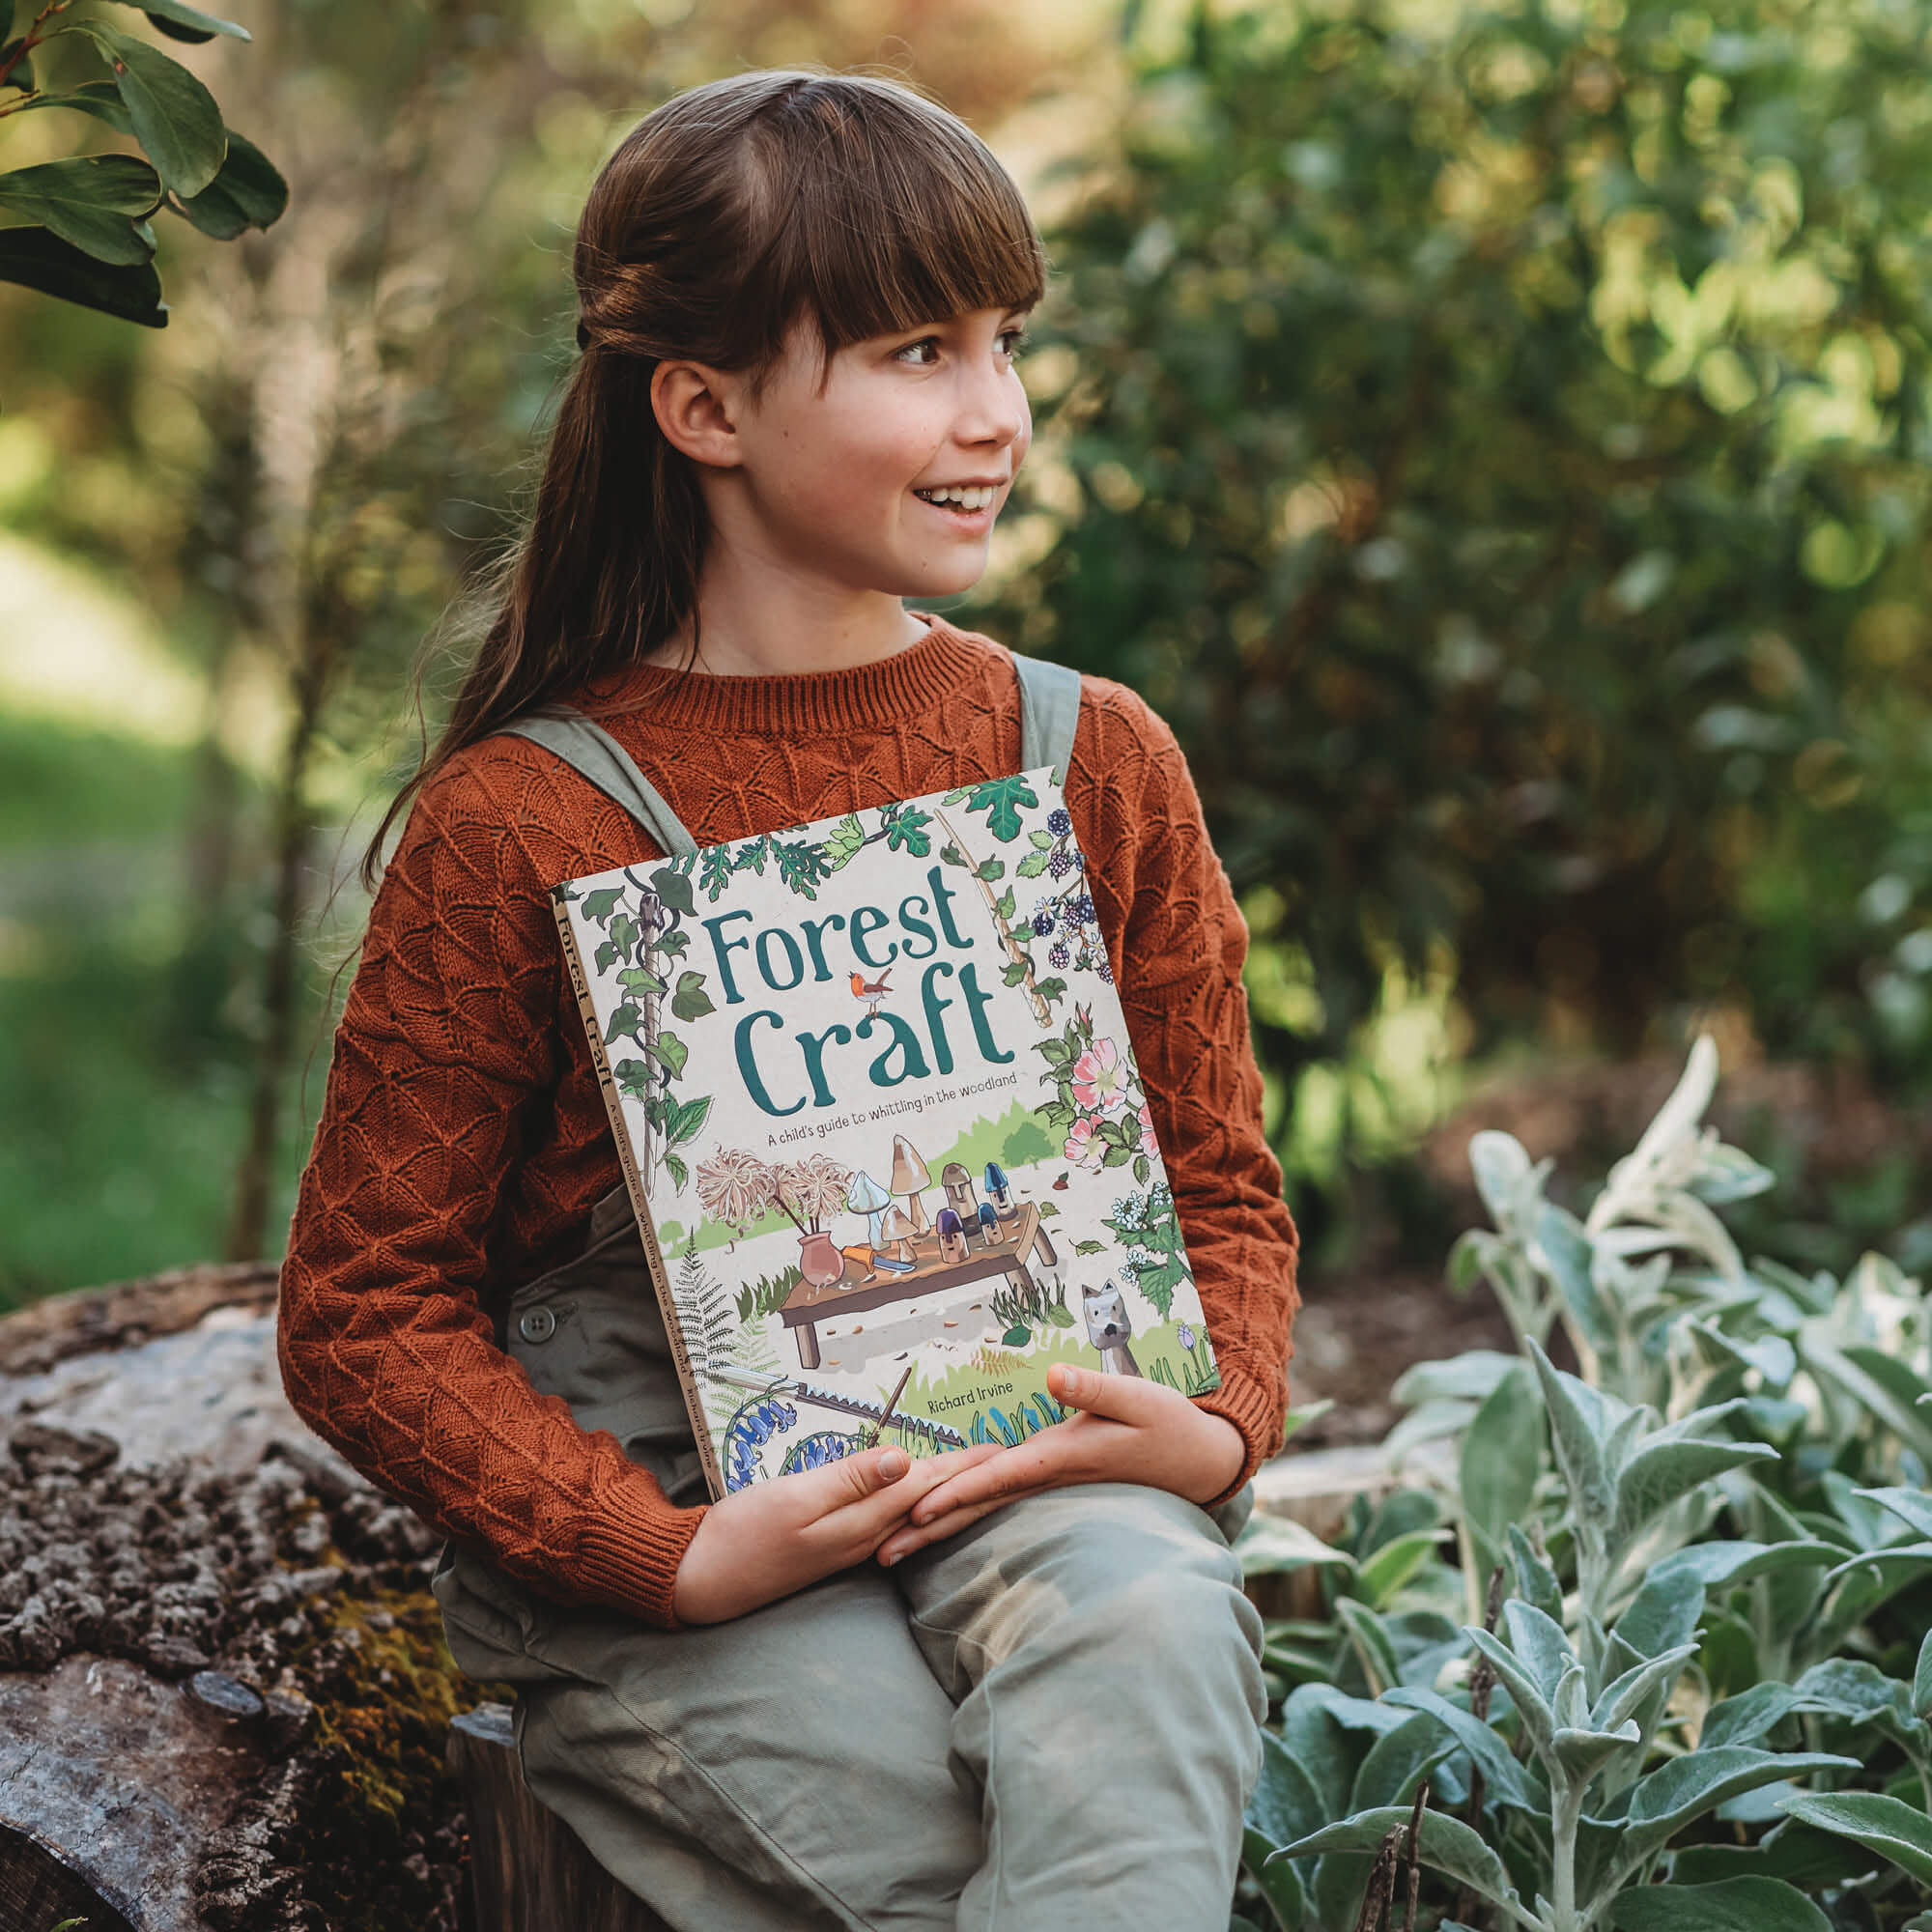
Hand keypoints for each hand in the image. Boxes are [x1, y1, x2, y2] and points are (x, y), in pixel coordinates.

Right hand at [672, 1439, 1004, 1623]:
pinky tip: (919, 1500)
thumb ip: (849, 1480)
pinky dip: (913, 1504)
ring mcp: (851, 1546)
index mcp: (861, 1521)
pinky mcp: (835, 1546)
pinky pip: (889, 1522)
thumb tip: (906, 1459)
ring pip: (912, 1514)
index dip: (964, 1465)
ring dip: (945, 1492)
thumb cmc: (743, 1534)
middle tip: (1005, 1459)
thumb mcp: (795, 1499)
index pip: (925, 1486)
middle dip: (966, 1480)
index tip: (1002, 1449)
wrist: (703, 1578)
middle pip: (927, 1501)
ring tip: (975, 1476)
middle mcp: (866, 1538)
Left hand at [873, 1362, 1246, 1566]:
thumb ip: (1094, 1386)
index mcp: (1062, 1457)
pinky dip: (965, 1509)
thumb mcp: (1137, 1397)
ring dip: (939, 1529)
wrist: (1201, 1459)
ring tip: (891, 1549)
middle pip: (978, 1504)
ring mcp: (1049, 1483)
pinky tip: (938, 1521)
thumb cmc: (1169, 1423)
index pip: (1000, 1477)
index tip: (916, 1511)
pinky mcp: (1053, 1480)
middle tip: (877, 1551)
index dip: (958, 1492)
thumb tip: (1052, 1375)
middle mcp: (1048, 1476)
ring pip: (984, 1508)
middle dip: (929, 1528)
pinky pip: (1000, 1499)